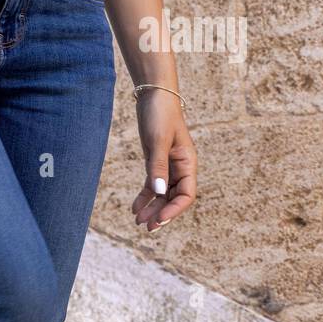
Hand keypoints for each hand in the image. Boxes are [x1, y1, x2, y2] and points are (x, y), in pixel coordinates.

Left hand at [132, 90, 196, 232]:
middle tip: (147, 228)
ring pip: (161, 193)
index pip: (186, 194)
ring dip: (152, 207)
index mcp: (188, 163)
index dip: (174, 209)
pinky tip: (134, 207)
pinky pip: (152, 183)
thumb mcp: (157, 140)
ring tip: (138, 222)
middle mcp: (180, 166)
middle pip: (173, 197)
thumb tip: (158, 193)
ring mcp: (168, 164)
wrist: (153, 93)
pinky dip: (145, 196)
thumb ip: (158, 167)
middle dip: (161, 213)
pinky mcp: (155, 159)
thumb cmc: (160, 114)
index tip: (159, 219)